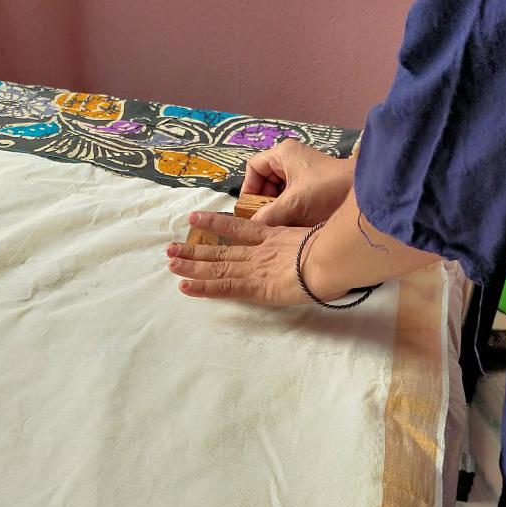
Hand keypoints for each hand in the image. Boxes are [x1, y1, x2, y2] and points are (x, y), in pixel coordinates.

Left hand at [167, 212, 347, 304]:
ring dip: (191, 266)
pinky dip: (203, 288)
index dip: (216, 224)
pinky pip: (224, 288)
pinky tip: (184, 287)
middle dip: (195, 250)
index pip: (240, 228)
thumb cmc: (336, 247)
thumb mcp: (323, 234)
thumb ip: (317, 235)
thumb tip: (327, 237)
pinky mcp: (255, 287)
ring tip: (169, 263)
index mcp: (275, 236)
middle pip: (221, 250)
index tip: (195, 218)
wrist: (332, 258)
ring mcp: (255, 268)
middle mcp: (259, 251)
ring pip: (216, 267)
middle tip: (170, 247)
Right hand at [242, 139, 354, 226]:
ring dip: (277, 209)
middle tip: (265, 220)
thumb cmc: (327, 190)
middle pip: (266, 181)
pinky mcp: (314, 186)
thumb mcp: (293, 203)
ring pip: (279, 192)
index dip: (248, 188)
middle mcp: (291, 159)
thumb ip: (269, 215)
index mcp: (283, 154)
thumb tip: (252, 227)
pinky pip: (293, 197)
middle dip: (264, 202)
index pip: (254, 168)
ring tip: (279, 224)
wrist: (364, 194)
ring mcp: (304, 173)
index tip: (250, 209)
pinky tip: (292, 224)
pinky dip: (290, 210)